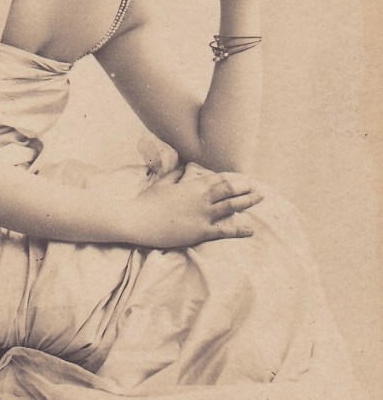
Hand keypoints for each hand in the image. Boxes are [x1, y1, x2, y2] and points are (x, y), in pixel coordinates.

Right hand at [131, 162, 263, 248]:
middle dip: (244, 188)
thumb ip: (175, 175)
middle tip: (257, 188)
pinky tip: (251, 230)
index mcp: (193, 185)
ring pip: (231, 206)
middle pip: (229, 190)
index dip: (232, 179)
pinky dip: (239, 230)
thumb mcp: (162, 183)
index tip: (242, 179)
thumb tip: (184, 167)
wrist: (138, 220)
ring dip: (247, 201)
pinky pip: (224, 231)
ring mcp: (202, 215)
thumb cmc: (148, 201)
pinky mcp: (200, 232)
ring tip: (260, 198)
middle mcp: (201, 198)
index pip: (218, 179)